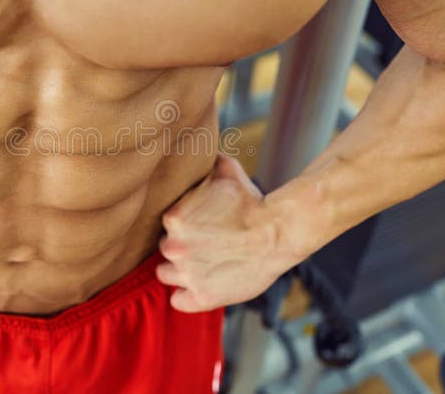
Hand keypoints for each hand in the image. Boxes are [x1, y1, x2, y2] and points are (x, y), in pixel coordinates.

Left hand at [156, 154, 308, 311]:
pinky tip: (201, 285)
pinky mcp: (203, 297)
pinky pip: (178, 301)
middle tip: (205, 245)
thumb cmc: (252, 201)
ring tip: (203, 264)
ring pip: (166, 275)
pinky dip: (187, 296)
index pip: (165, 226)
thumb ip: (205, 161)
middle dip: (182, 247)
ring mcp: (187, 275)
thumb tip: (195, 143)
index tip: (199, 227)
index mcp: (173, 219)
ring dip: (181, 271)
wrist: (279, 231)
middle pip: (165, 250)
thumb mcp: (225, 170)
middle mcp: (173, 248)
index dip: (182, 227)